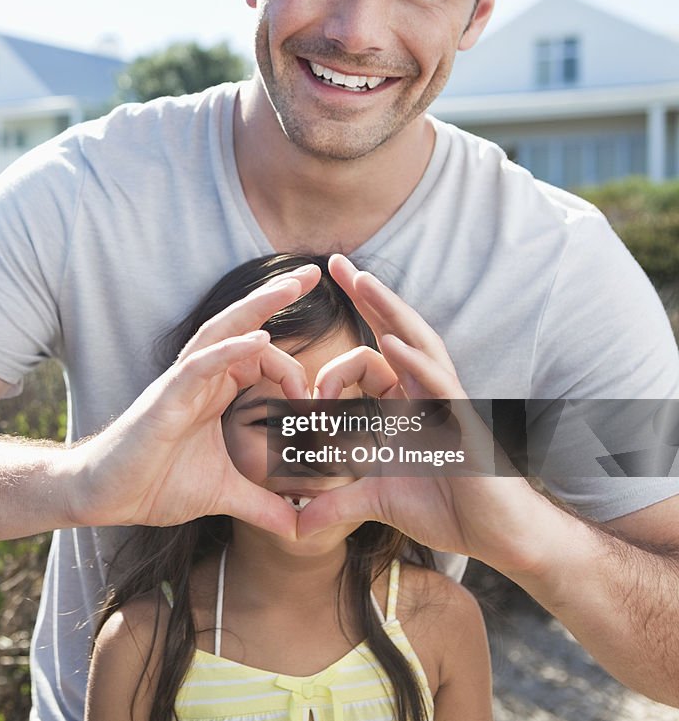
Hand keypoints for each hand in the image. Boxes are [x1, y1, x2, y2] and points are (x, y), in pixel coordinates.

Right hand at [66, 264, 321, 538]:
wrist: (107, 497)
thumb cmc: (156, 484)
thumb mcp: (224, 495)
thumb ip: (263, 505)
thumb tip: (302, 529)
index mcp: (215, 391)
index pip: (261, 358)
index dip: (295, 371)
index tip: (319, 402)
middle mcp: (201, 377)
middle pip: (243, 325)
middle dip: (277, 297)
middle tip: (314, 272)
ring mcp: (183, 383)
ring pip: (223, 331)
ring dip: (258, 306)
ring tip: (292, 283)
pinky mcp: (167, 397)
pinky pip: (201, 364)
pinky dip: (231, 350)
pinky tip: (260, 338)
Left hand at [297, 255, 551, 573]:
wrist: (502, 537)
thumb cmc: (451, 509)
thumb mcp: (378, 502)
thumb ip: (337, 503)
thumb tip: (296, 526)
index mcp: (408, 401)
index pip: (372, 355)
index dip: (338, 355)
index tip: (308, 379)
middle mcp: (428, 392)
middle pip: (396, 331)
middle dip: (367, 296)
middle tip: (335, 260)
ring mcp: (449, 403)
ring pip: (419, 345)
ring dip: (390, 311)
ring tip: (361, 280)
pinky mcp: (465, 425)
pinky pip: (440, 386)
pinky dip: (415, 364)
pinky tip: (391, 343)